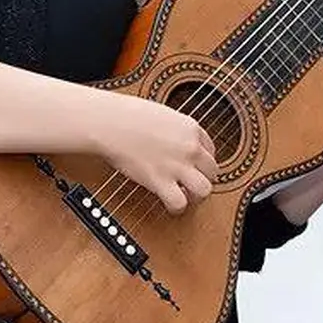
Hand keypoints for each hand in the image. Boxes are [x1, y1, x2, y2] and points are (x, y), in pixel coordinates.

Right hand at [95, 93, 218, 214]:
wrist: (110, 123)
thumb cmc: (127, 115)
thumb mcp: (162, 114)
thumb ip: (174, 129)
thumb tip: (173, 140)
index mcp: (190, 127)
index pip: (210, 149)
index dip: (201, 161)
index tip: (192, 166)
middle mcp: (190, 147)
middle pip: (212, 170)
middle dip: (202, 178)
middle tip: (190, 183)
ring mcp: (178, 165)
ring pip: (205, 189)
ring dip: (196, 196)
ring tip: (185, 196)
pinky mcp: (161, 181)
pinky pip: (180, 203)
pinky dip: (176, 208)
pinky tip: (169, 204)